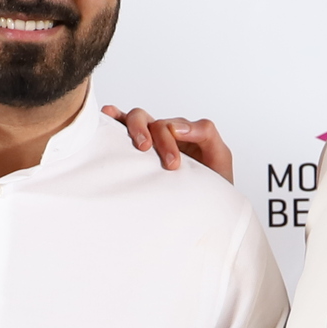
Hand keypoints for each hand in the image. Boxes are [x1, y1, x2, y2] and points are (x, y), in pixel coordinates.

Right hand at [102, 105, 232, 180]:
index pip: (174, 125)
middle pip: (153, 121)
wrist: (202, 211)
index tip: (174, 165)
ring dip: (136, 128)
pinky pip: (121, 126)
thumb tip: (177, 127)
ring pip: (136, 119)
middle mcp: (164, 134)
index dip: (172, 140)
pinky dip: (113, 118)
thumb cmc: (209, 185)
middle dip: (157, 137)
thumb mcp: (219, 156)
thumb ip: (207, 134)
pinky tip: (107, 116)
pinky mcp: (131, 152)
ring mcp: (148, 140)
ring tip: (141, 146)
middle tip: (164, 162)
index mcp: (185, 134)